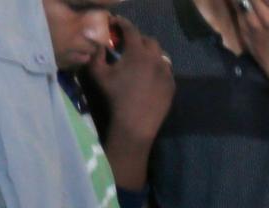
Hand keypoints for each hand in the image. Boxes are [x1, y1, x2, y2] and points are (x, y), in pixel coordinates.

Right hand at [90, 17, 174, 144]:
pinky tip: (149, 73)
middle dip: (138, 39)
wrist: (136, 122)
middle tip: (128, 43)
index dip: (123, 24)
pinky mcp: (172, 85)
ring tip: (139, 58)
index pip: (131, 30)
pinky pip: (166, 69)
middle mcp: (156, 59)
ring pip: (160, 54)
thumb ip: (96, 53)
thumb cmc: (115, 96)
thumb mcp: (98, 73)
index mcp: (138, 53)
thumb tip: (98, 43)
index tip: (116, 23)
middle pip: (149, 41)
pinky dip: (157, 67)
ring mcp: (167, 72)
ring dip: (150, 53)